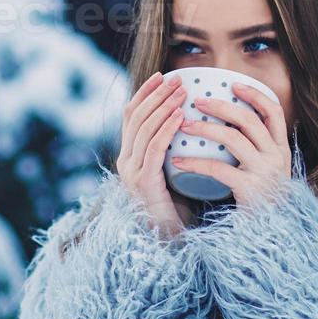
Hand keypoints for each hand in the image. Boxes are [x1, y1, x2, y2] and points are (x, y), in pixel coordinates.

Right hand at [116, 71, 195, 240]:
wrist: (171, 243)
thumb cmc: (177, 209)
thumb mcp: (173, 172)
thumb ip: (174, 150)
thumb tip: (192, 121)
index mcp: (130, 157)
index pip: (132, 116)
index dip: (145, 93)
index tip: (162, 76)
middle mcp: (125, 162)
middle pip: (135, 118)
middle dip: (156, 95)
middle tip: (175, 79)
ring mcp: (131, 173)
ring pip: (143, 130)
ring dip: (163, 107)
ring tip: (181, 92)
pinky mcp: (143, 184)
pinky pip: (153, 150)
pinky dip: (166, 129)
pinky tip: (179, 117)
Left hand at [170, 82, 291, 209]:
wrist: (269, 238)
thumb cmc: (261, 204)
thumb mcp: (267, 173)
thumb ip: (256, 151)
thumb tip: (229, 125)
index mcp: (281, 150)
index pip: (274, 112)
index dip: (255, 94)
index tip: (234, 83)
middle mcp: (277, 158)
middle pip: (249, 120)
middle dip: (221, 106)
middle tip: (197, 101)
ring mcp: (265, 173)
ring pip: (234, 139)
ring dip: (206, 128)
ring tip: (183, 126)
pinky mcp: (250, 190)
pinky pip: (219, 169)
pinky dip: (196, 163)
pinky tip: (178, 162)